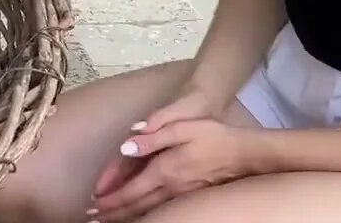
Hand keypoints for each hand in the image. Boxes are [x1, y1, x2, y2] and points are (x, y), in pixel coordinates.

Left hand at [88, 118, 254, 221]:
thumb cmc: (214, 136)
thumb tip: (126, 146)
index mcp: (165, 170)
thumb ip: (152, 137)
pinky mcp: (192, 197)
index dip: (110, 199)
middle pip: (137, 207)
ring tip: (110, 221)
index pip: (131, 190)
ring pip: (150, 212)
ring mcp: (183, 196)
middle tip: (94, 218)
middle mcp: (172, 188)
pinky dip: (147, 216)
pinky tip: (141, 217)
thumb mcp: (181, 127)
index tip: (93, 204)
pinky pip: (163, 211)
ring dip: (128, 217)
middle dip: (114, 213)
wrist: (247, 155)